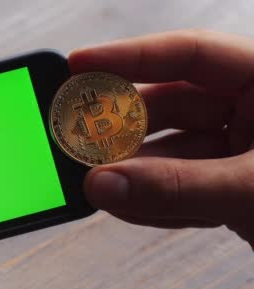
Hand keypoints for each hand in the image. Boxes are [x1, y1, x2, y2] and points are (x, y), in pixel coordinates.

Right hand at [70, 30, 253, 245]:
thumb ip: (180, 188)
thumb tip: (106, 185)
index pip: (191, 54)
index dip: (130, 57)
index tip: (79, 65)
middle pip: (170, 106)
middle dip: (124, 129)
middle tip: (80, 140)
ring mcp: (242, 153)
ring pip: (171, 151)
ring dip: (134, 172)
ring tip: (99, 184)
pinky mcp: (233, 189)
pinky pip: (182, 186)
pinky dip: (154, 200)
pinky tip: (129, 207)